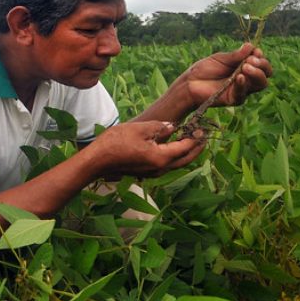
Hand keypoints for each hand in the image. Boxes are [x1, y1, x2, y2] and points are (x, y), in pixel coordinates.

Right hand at [84, 121, 205, 178]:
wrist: (96, 161)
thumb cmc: (115, 143)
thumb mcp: (139, 129)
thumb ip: (159, 127)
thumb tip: (172, 127)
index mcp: (161, 157)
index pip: (185, 147)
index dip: (195, 138)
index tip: (201, 128)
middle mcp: (160, 168)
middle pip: (185, 160)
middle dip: (196, 149)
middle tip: (202, 137)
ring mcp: (152, 172)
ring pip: (176, 164)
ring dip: (185, 153)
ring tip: (190, 141)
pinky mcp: (145, 172)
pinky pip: (166, 165)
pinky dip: (174, 156)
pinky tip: (171, 147)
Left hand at [180, 43, 272, 107]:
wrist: (189, 82)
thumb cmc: (204, 69)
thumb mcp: (221, 59)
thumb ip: (235, 55)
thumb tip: (251, 46)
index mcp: (245, 67)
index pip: (261, 64)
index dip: (261, 58)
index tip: (255, 52)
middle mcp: (247, 79)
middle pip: (265, 75)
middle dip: (262, 66)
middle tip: (251, 60)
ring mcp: (241, 90)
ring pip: (260, 84)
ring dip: (256, 74)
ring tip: (245, 66)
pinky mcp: (234, 99)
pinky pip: (243, 93)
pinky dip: (243, 84)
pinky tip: (240, 77)